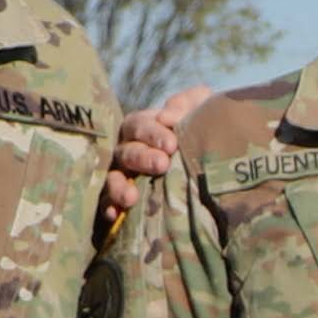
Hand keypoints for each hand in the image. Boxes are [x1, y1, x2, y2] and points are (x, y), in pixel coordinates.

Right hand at [95, 87, 207, 225]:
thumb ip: (189, 103)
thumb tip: (168, 115)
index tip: (172, 145)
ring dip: (119, 186)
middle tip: (162, 165)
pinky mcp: (118, 198)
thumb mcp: (200, 112)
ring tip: (131, 197)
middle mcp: (127, 149)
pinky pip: (107, 202)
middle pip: (127, 151)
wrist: (210, 170)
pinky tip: (114, 214)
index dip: (153, 133)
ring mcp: (121, 174)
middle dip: (142, 158)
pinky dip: (109, 207)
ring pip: (113, 177)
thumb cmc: (200, 133)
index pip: (140, 125)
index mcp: (142, 126)